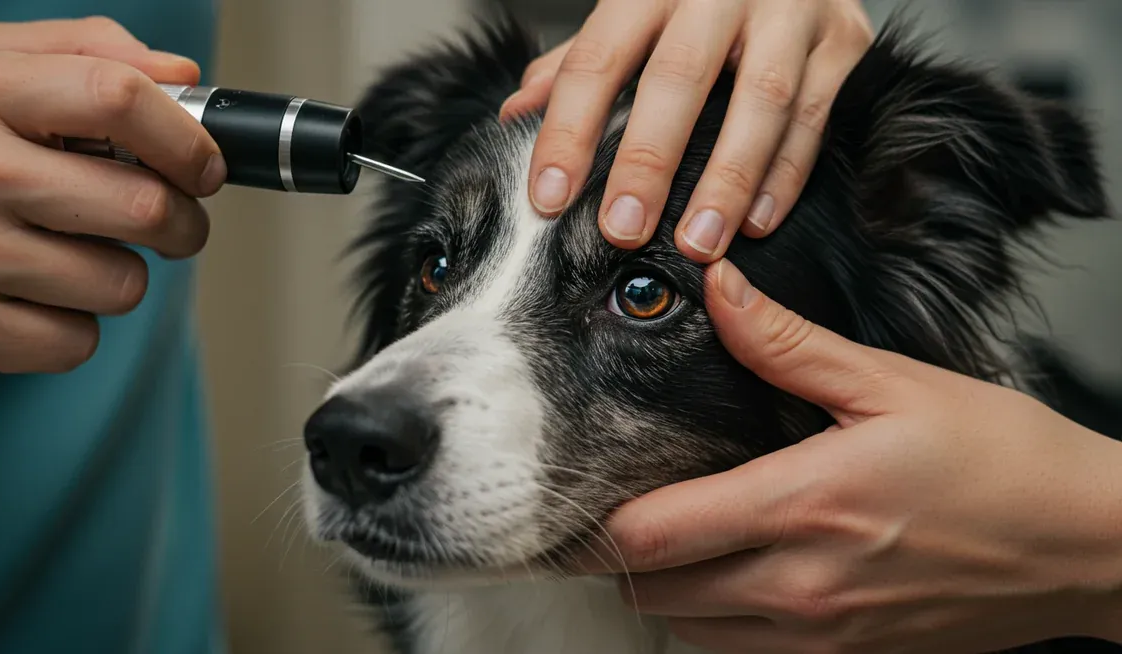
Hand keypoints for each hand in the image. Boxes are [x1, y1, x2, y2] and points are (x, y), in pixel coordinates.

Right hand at [0, 17, 224, 376]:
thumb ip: (86, 51)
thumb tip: (181, 81)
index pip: (117, 97)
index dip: (186, 139)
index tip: (205, 167)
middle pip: (145, 206)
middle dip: (183, 223)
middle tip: (170, 223)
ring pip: (121, 284)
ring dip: (116, 275)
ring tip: (67, 253)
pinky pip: (76, 342)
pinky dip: (68, 328)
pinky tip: (27, 295)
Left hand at [501, 0, 871, 261]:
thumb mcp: (635, 12)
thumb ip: (579, 63)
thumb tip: (517, 114)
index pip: (597, 59)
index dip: (568, 131)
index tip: (549, 197)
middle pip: (678, 79)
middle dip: (647, 160)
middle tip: (622, 229)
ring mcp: (790, 11)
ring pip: (760, 101)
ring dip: (727, 180)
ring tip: (698, 242)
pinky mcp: (844, 39)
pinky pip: (815, 115)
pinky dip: (785, 175)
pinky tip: (756, 222)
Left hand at [579, 260, 1121, 651]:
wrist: (1086, 545)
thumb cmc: (1001, 460)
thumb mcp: (893, 385)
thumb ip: (788, 346)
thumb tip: (720, 292)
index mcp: (803, 506)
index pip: (653, 536)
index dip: (599, 519)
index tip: (578, 490)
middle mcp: (800, 586)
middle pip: (654, 590)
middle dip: (622, 554)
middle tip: (615, 507)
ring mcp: (823, 633)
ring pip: (691, 630)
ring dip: (666, 588)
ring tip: (672, 536)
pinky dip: (715, 621)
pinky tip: (730, 574)